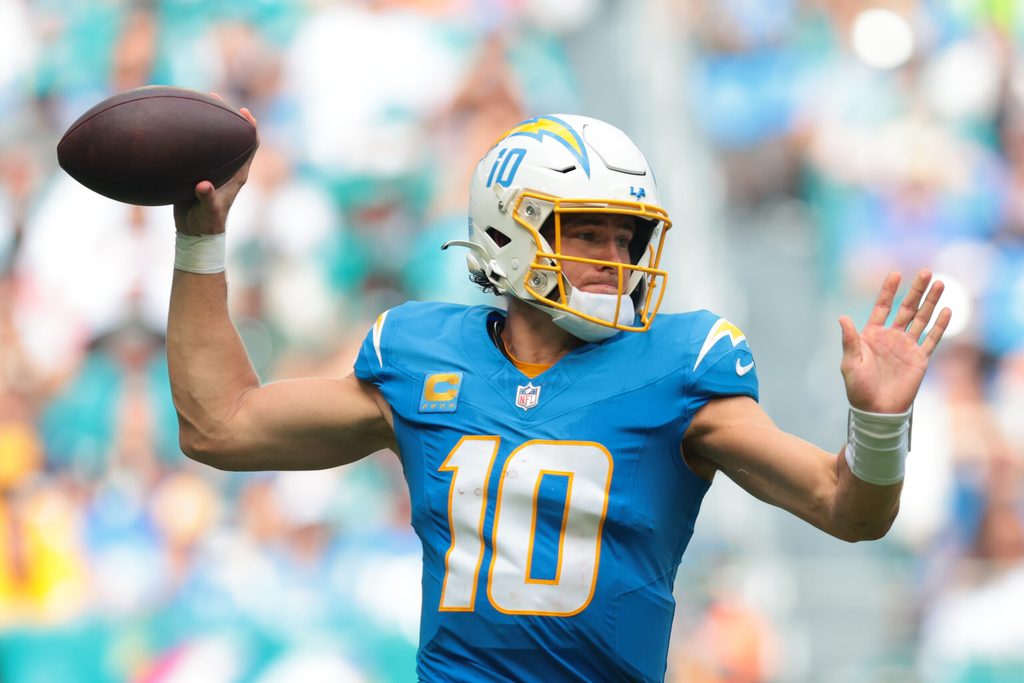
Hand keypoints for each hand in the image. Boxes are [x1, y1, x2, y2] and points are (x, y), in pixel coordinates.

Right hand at [173, 104, 258, 235]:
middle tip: (215, 97)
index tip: (244, 112)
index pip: (250, 146)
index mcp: (238, 174)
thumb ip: (208, 198)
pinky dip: (189, 135)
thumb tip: (203, 185)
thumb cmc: (207, 222)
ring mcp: (213, 167)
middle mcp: (228, 167)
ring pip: (213, 139)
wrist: (195, 230)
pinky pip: (196, 148)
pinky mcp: (198, 170)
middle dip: (226, 116)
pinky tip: (174, 124)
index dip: (251, 128)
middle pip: (232, 136)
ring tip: (195, 101)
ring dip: (207, 121)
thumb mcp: (209, 211)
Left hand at [839, 269, 951, 412]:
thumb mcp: (850, 363)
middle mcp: (891, 337)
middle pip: (906, 308)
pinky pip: (932, 339)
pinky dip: (940, 325)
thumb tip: (842, 317)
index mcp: (872, 335)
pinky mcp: (920, 359)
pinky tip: (947, 310)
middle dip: (916, 291)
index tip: (896, 274)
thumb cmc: (859, 388)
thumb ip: (850, 340)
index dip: (889, 291)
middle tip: (927, 272)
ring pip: (921, 319)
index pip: (883, 307)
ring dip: (931, 302)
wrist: (876, 410)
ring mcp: (907, 347)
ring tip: (941, 284)